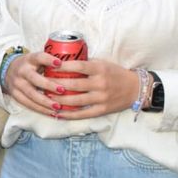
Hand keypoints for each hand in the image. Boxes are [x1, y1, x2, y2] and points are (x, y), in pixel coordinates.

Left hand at [6, 53, 136, 120]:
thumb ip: (86, 64)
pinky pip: (82, 113)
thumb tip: (63, 62)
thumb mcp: (103, 64)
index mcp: (99, 68)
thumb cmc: (115, 73)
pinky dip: (68, 114)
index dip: (62, 66)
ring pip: (75, 100)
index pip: (78, 66)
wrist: (135, 88)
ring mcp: (101, 98)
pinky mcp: (102, 110)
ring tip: (46, 98)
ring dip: (58, 101)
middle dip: (55, 85)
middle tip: (42, 84)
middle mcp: (100, 83)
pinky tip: (57, 114)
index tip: (49, 65)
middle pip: (73, 84)